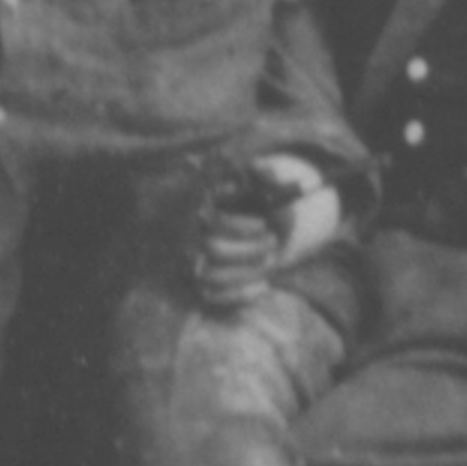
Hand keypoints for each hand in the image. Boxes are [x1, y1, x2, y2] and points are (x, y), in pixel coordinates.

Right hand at [194, 153, 342, 310]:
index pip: (213, 220)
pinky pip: (213, 298)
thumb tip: (258, 167)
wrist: (256, 234)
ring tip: (270, 262)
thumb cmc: (259, 209)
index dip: (239, 226)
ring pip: (212, 275)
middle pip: (214, 248)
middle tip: (273, 243)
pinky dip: (241, 296)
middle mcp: (193, 237)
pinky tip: (264, 287)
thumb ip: (264, 176)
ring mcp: (194, 263)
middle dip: (248, 249)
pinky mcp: (200, 287)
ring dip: (247, 272)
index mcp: (203, 210)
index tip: (264, 226)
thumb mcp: (264, 189)